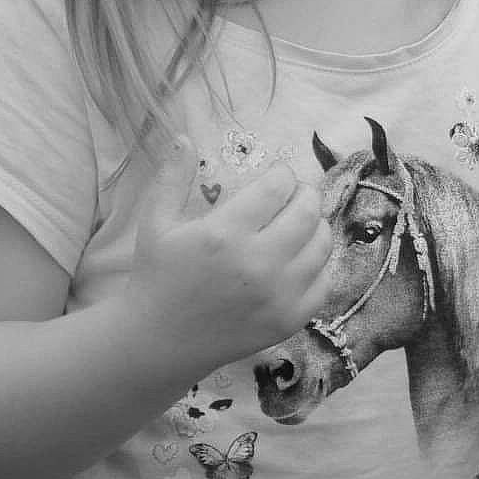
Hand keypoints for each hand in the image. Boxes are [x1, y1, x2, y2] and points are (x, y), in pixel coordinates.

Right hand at [128, 136, 335, 366]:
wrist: (160, 341)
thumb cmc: (156, 276)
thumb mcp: (155, 222)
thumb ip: (171, 177)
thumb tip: (185, 137)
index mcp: (225, 233)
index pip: (278, 186)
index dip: (281, 175)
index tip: (274, 178)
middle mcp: (258, 263)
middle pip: (308, 210)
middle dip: (302, 195)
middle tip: (290, 197)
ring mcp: (278, 295)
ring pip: (322, 243)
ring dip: (314, 226)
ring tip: (295, 226)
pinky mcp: (289, 320)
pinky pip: (324, 281)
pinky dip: (317, 266)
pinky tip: (298, 260)